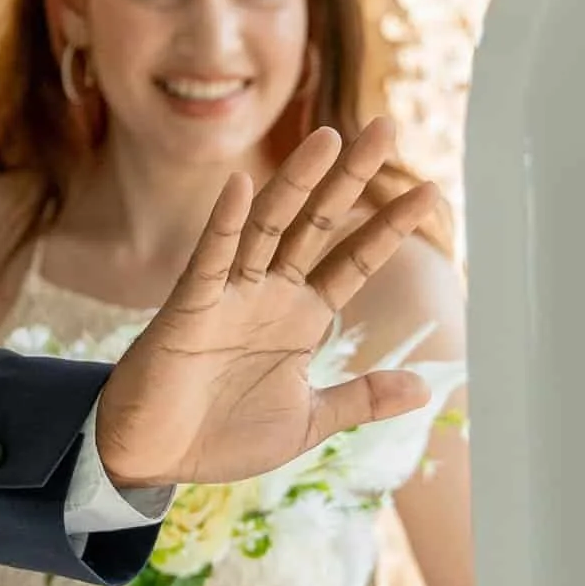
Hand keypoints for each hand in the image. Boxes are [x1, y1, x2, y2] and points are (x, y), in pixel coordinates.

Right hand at [95, 124, 437, 497]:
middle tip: (387, 127)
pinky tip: (241, 186)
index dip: (390, 227)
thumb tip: (420, 389)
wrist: (154, 458)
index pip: (354, 260)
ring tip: (330, 135)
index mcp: (301, 318)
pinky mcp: (189, 309)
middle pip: (318, 223)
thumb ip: (360, 399)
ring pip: (269, 225)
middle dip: (351, 177)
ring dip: (298, 181)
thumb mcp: (308, 420)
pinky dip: (225, 224)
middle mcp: (270, 294)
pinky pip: (209, 260)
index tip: (430, 191)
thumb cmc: (223, 436)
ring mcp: (230, 295)